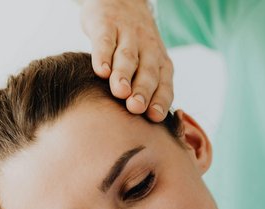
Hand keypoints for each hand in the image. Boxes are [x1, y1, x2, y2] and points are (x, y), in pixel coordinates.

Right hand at [80, 0, 173, 121]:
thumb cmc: (135, 44)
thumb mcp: (146, 62)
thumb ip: (147, 90)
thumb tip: (145, 128)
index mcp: (160, 62)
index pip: (164, 84)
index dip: (160, 100)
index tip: (154, 117)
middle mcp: (147, 49)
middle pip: (147, 72)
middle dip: (143, 91)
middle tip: (136, 108)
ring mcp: (128, 35)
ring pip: (128, 57)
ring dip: (124, 75)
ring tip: (120, 92)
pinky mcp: (106, 24)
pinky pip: (105, 41)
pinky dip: (103, 55)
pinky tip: (100, 71)